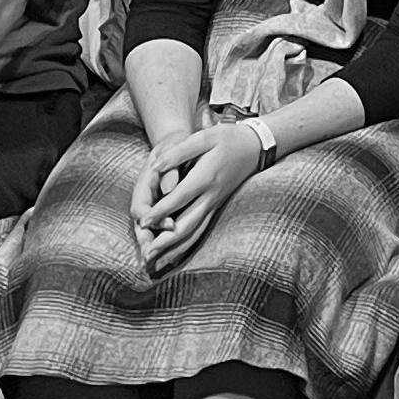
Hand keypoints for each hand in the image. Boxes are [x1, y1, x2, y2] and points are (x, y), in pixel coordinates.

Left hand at [129, 124, 259, 271]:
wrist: (255, 148)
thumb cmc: (228, 138)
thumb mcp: (204, 137)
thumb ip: (179, 152)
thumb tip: (155, 167)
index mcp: (205, 177)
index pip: (179, 198)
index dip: (160, 210)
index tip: (143, 222)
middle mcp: (210, 196)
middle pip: (187, 224)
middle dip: (166, 241)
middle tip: (146, 254)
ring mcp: (214, 204)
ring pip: (194, 232)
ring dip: (175, 248)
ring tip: (156, 261)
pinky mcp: (216, 207)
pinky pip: (200, 230)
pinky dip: (186, 244)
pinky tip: (175, 254)